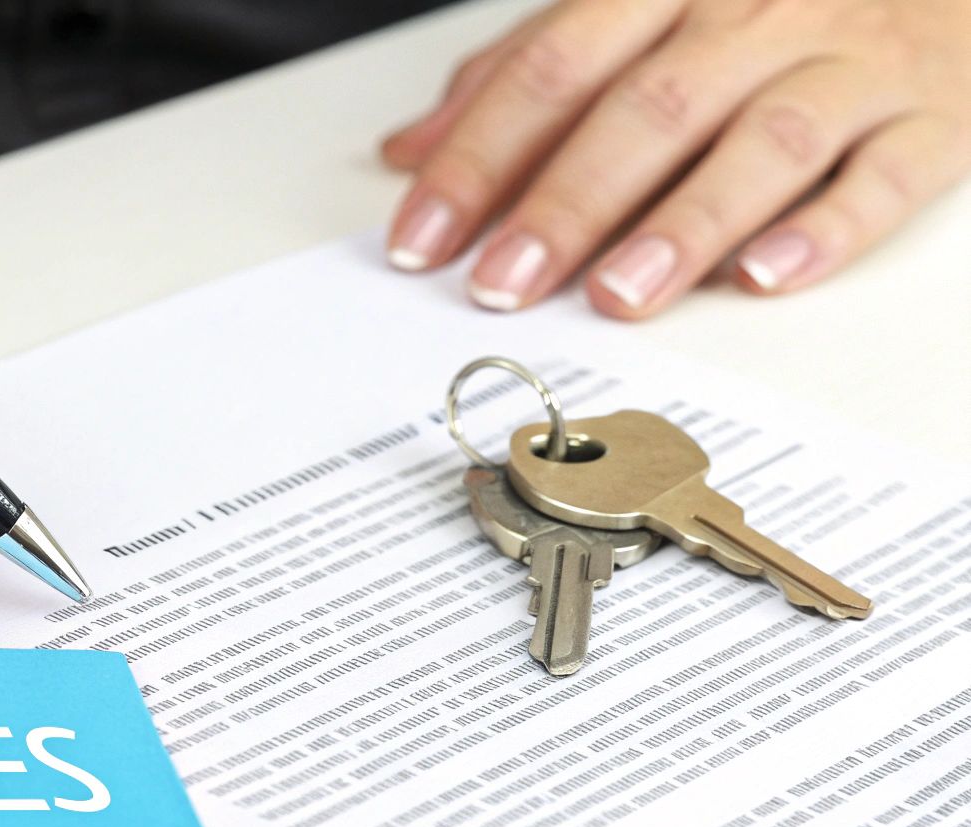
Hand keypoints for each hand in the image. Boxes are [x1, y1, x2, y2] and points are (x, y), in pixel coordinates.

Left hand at [380, 0, 970, 316]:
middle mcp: (759, 14)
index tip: (420, 238)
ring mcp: (853, 61)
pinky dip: (826, 229)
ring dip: (682, 224)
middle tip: (500, 286)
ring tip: (616, 295)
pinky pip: (885, 174)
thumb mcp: (639, 12)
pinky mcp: (933, 116)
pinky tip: (762, 277)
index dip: (477, 157)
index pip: (552, 68)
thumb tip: (411, 149)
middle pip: (648, 107)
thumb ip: (527, 74)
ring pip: (762, 139)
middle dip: (564, 204)